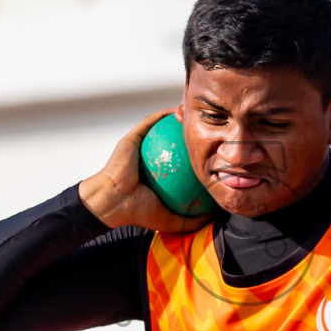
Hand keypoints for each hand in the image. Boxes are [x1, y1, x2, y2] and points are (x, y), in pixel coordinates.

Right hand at [78, 109, 210, 233]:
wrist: (113, 202)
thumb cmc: (139, 212)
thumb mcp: (173, 220)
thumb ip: (195, 219)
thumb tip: (218, 214)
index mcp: (161, 177)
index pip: (185, 165)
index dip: (201, 157)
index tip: (218, 152)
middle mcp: (152, 160)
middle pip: (176, 144)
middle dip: (193, 134)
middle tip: (212, 129)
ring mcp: (141, 147)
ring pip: (164, 129)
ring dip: (180, 119)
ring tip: (199, 114)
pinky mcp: (132, 137)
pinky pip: (151, 122)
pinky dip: (165, 115)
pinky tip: (180, 110)